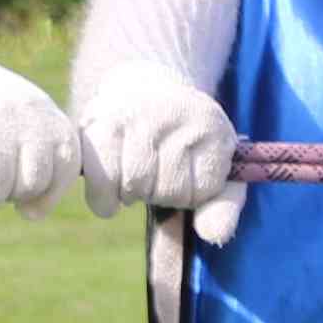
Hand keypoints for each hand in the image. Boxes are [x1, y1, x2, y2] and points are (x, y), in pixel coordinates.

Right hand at [75, 62, 245, 248]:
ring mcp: (137, 113)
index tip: (185, 168)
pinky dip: (102, 199)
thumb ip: (223, 206)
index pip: (202, 191)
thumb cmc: (181, 141)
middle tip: (153, 168)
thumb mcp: (212, 167)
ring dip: (130, 194)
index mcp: (213, 127)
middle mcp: (177, 111)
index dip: (189, 192)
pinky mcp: (100, 122)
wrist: (141, 87)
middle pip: (168, 189)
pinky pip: (103, 183)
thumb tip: (213, 235)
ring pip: (136, 187)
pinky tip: (107, 192)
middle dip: (158, 191)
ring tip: (131, 172)